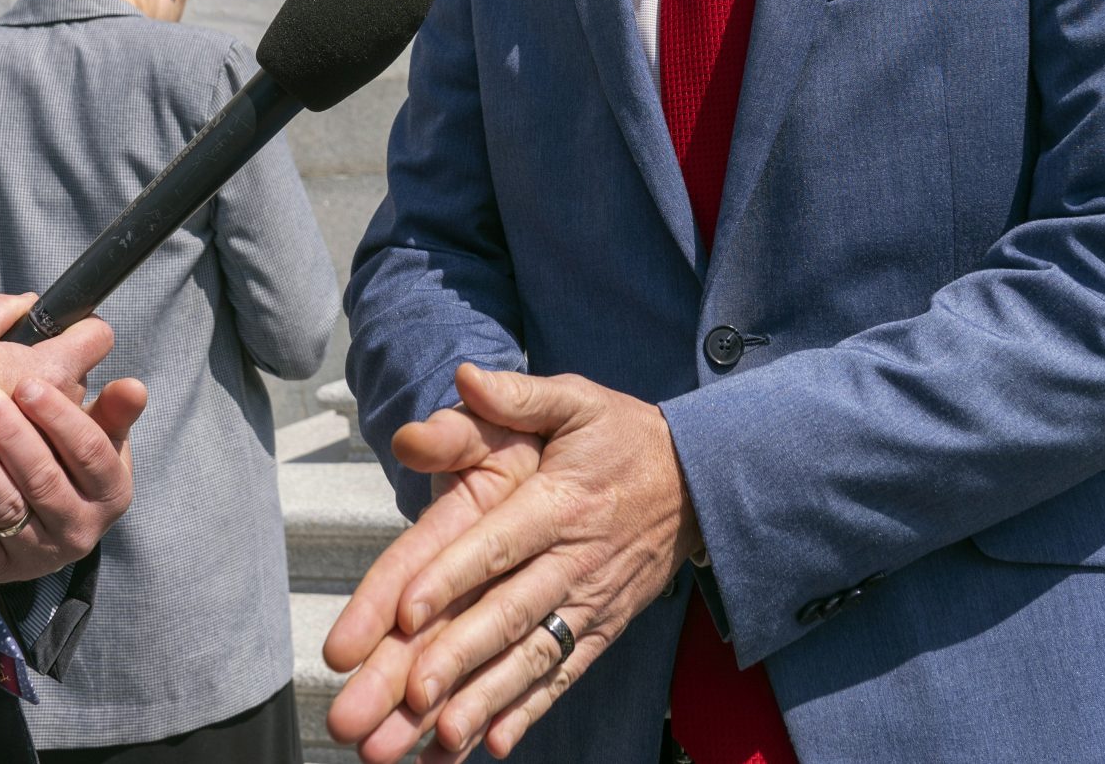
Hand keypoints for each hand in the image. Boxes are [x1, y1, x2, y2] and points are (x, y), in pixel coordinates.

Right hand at [0, 292, 106, 460]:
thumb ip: (0, 310)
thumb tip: (29, 302)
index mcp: (53, 370)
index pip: (98, 336)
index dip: (79, 328)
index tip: (59, 332)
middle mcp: (65, 412)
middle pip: (80, 377)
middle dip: (51, 371)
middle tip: (9, 376)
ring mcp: (59, 451)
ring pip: (66, 417)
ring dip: (42, 410)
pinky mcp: (43, 482)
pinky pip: (51, 455)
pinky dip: (32, 444)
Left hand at [0, 374, 147, 582]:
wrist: (37, 518)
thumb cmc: (66, 460)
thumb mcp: (99, 437)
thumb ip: (113, 411)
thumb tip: (133, 387)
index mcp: (112, 492)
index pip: (90, 451)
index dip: (59, 416)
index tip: (27, 383)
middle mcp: (80, 530)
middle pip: (44, 479)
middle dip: (11, 435)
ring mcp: (39, 555)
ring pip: (7, 508)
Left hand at [323, 365, 698, 761]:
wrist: (700, 483)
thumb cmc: (620, 436)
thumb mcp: (576, 399)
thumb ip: (518, 395)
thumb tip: (465, 377)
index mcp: (560, 502)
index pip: (500, 544)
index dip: (453, 577)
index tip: (405, 613)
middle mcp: (575, 560)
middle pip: (508, 614)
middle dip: (455, 659)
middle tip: (404, 696)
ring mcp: (591, 603)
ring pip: (531, 659)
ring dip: (482, 701)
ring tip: (436, 738)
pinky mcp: (602, 631)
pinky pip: (561, 677)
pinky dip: (526, 714)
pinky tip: (487, 747)